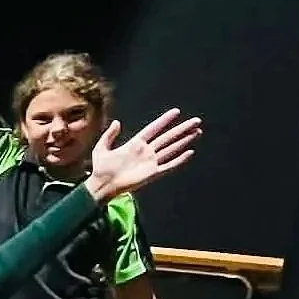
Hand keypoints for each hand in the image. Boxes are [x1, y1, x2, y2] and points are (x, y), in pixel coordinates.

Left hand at [84, 109, 203, 200]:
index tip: (176, 112)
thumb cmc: (100, 169)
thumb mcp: (101, 148)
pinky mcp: (152, 173)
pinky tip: (190, 152)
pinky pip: (169, 165)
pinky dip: (179, 160)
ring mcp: (150, 162)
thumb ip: (109, 135)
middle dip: (182, 129)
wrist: (102, 186)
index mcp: (135, 144)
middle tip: (196, 121)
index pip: (153, 129)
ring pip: (171, 149)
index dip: (164, 120)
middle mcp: (146, 152)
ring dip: (184, 141)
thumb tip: (117, 122)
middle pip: (167, 137)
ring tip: (197, 132)